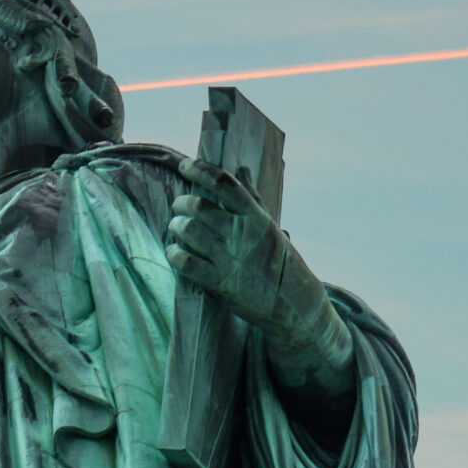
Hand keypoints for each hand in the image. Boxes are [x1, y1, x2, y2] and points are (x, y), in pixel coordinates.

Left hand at [166, 157, 351, 382]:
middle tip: (179, 207)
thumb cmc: (278, 260)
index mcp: (255, 217)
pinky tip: (174, 252)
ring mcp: (230, 259)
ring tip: (176, 228)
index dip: (199, 170)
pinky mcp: (219, 283)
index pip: (223, 183)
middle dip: (182, 203)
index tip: (184, 165)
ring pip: (188, 231)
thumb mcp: (268, 225)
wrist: (294, 303)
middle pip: (198, 206)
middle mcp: (242, 234)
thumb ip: (251, 197)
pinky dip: (174, 254)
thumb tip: (241, 168)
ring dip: (176, 227)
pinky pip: (185, 262)